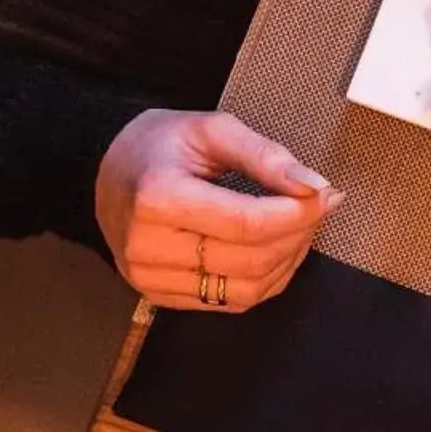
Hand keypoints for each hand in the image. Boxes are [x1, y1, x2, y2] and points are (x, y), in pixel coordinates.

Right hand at [94, 110, 340, 312]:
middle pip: (252, 260)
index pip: (247, 224)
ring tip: (299, 225)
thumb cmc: (158, 146)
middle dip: (299, 233)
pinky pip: (233, 301)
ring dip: (289, 260)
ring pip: (248, 289)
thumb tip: (314, 185)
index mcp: (157, 199)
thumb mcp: (211, 129)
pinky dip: (268, 278)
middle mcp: (147, 247)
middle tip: (318, 204)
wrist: (106, 171)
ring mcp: (150, 278)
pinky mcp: (161, 295)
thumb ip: (266, 156)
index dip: (297, 213)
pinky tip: (276, 247)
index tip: (324, 193)